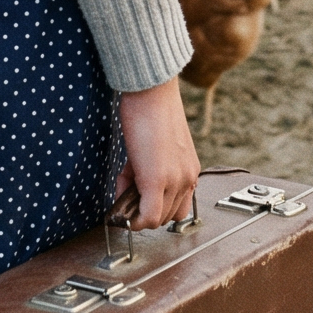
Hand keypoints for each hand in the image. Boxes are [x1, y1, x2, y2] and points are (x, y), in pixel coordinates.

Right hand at [115, 81, 200, 228]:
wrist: (151, 92)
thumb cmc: (151, 112)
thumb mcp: (157, 149)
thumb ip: (147, 173)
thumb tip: (128, 194)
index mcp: (189, 170)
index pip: (178, 207)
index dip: (155, 207)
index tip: (138, 198)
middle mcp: (188, 178)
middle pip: (169, 217)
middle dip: (146, 212)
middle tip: (128, 196)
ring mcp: (174, 180)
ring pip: (158, 220)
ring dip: (139, 214)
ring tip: (125, 191)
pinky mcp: (156, 180)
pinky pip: (148, 217)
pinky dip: (134, 220)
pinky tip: (122, 210)